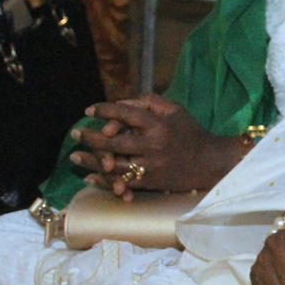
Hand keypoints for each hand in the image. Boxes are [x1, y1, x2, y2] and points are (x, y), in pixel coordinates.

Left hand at [69, 94, 244, 198]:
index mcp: (159, 126)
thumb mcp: (175, 110)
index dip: (105, 110)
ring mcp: (151, 166)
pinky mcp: (150, 182)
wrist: (210, 163)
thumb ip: (149, 101)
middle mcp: (153, 146)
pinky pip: (122, 182)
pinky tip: (90, 176)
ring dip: (91, 161)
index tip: (90, 110)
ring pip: (114, 165)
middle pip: (114, 142)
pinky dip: (104, 181)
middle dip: (91, 137)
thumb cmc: (191, 133)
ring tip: (75, 156)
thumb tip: (122, 102)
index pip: (127, 114)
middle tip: (75, 133)